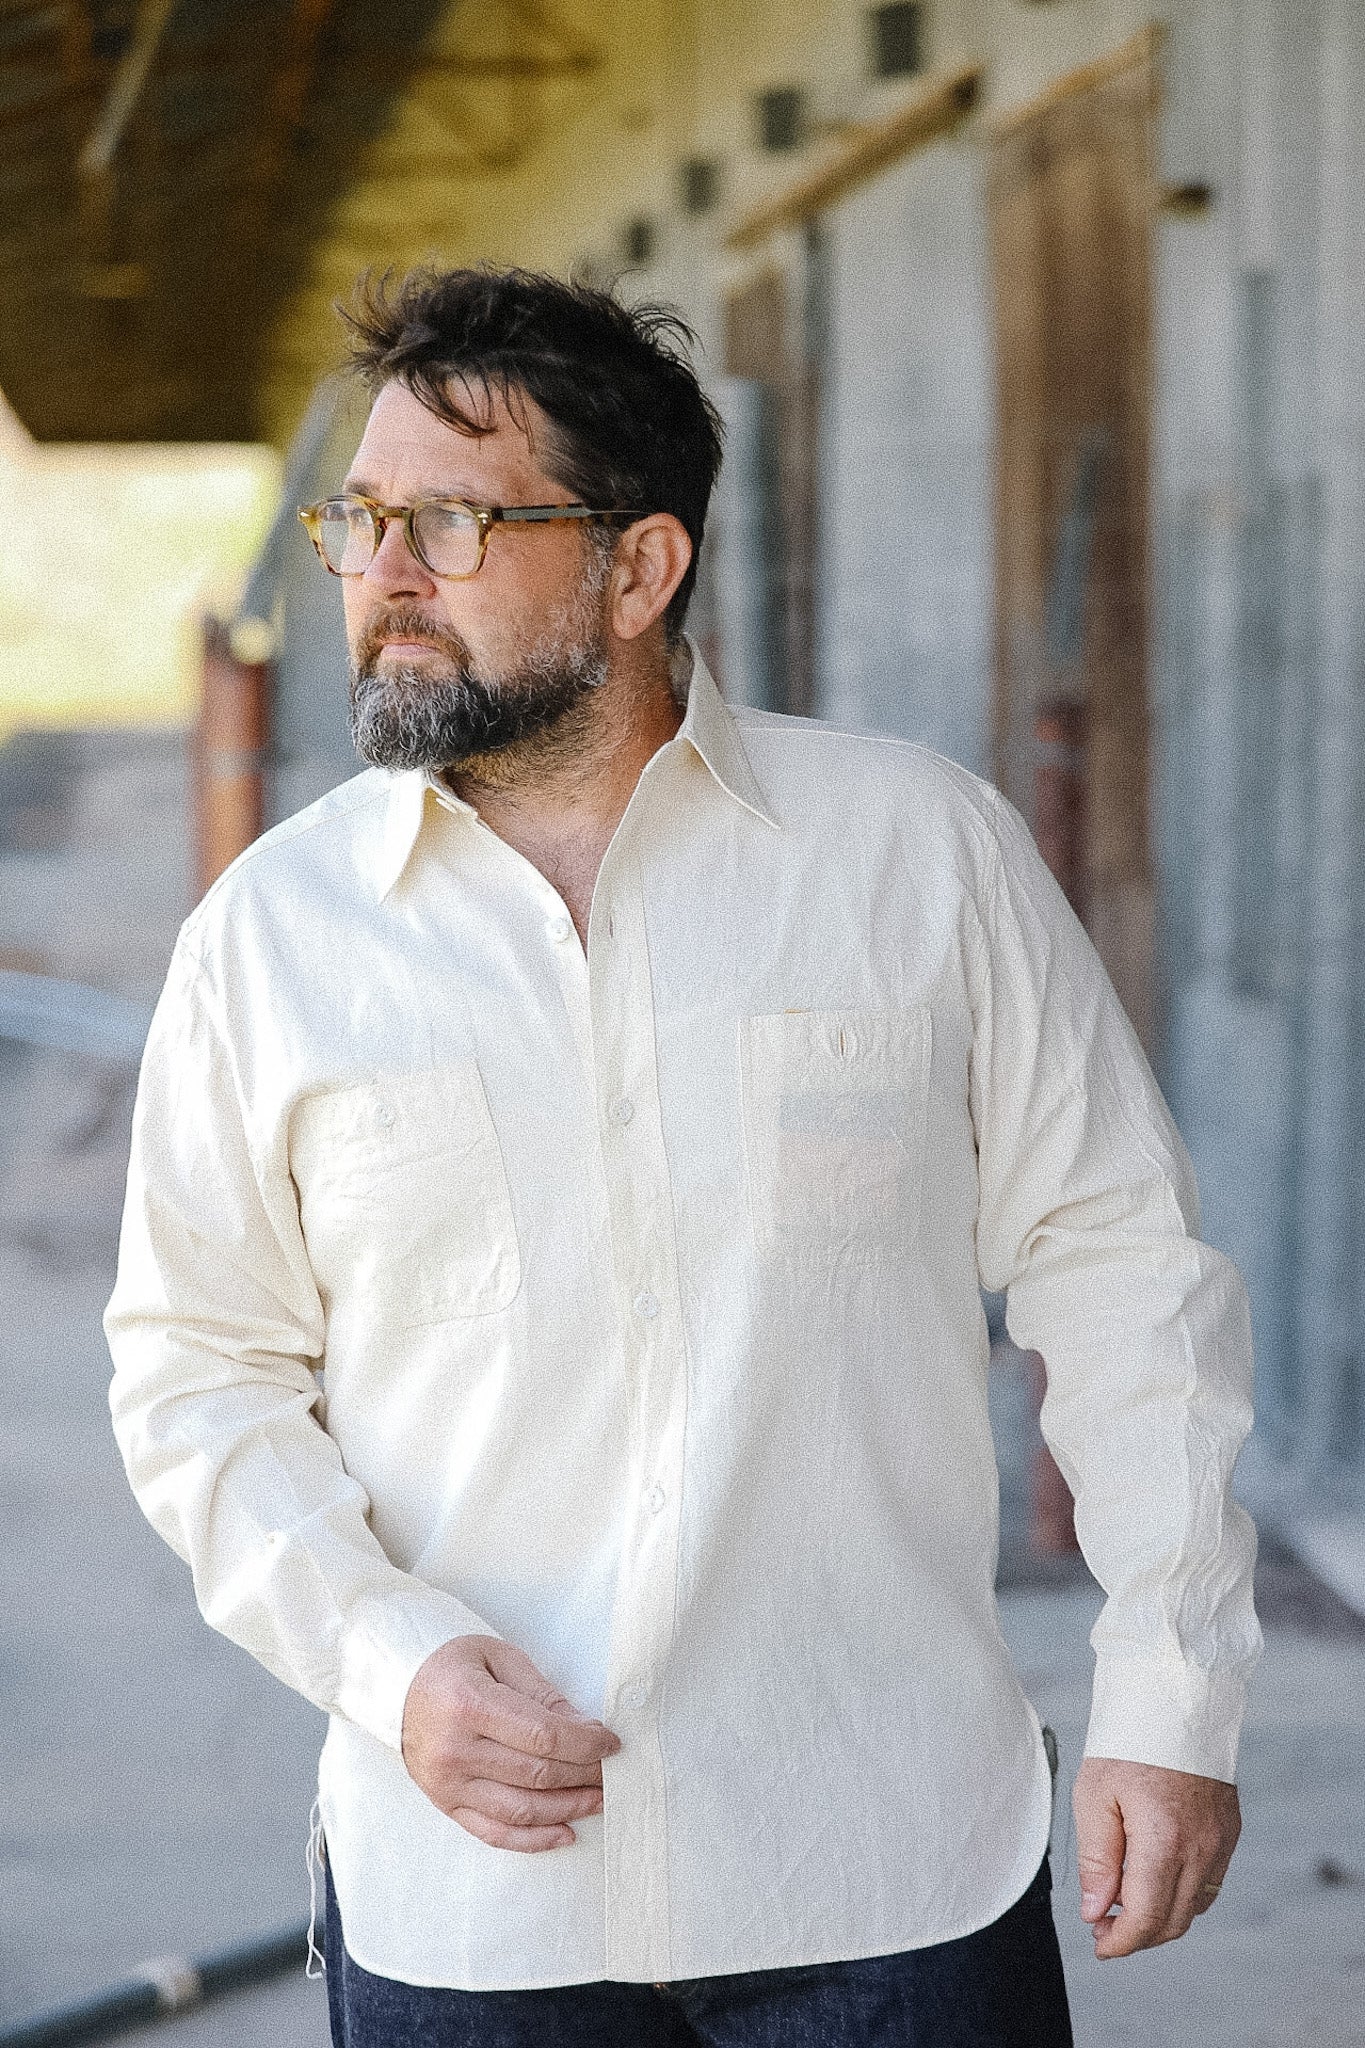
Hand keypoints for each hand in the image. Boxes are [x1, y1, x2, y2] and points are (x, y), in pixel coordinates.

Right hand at [401, 1635, 619, 1852]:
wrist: (399, 1689)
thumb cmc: (454, 1667)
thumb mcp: (499, 1659)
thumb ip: (541, 1693)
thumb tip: (584, 1728)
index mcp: (469, 1704)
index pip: (542, 1735)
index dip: (585, 1744)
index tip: (610, 1743)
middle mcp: (456, 1750)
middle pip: (536, 1774)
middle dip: (583, 1774)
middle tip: (611, 1770)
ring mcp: (448, 1784)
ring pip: (520, 1810)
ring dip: (567, 1809)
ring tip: (597, 1800)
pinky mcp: (446, 1804)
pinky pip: (494, 1832)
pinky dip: (533, 1840)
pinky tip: (565, 1832)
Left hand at [1073, 1757, 1240, 1957]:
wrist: (1174, 1696)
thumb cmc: (1129, 1739)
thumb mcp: (1095, 1795)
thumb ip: (1097, 1859)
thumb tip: (1096, 1911)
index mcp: (1164, 1841)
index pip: (1146, 1918)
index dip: (1120, 1941)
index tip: (1099, 1944)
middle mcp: (1201, 1848)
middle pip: (1173, 1921)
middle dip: (1138, 1934)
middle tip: (1104, 1923)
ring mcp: (1221, 1840)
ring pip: (1194, 1906)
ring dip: (1161, 1915)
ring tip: (1124, 1898)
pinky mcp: (1229, 1829)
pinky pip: (1210, 1882)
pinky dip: (1183, 1892)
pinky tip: (1155, 1875)